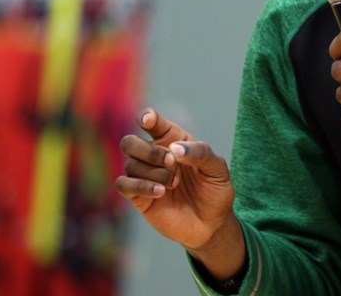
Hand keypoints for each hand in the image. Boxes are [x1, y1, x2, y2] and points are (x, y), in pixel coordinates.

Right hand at [115, 108, 239, 263]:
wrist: (212, 223)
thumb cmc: (214, 190)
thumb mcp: (217, 168)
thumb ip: (200, 153)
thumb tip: (174, 149)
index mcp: (173, 140)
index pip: (152, 122)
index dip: (146, 117)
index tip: (148, 120)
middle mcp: (154, 155)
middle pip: (129, 142)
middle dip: (148, 151)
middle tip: (171, 162)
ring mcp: (144, 176)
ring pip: (129, 164)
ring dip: (153, 173)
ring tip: (174, 184)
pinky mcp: (138, 197)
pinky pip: (123, 185)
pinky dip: (139, 186)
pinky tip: (160, 192)